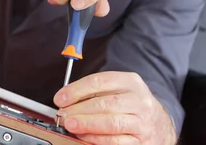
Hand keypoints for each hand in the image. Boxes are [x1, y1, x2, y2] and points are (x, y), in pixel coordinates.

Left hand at [54, 71, 176, 144]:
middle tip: (63, 114)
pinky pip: (115, 141)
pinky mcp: (142, 142)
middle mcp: (140, 101)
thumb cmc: (131, 104)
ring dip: (86, 124)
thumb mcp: (118, 89)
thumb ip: (94, 92)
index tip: (60, 98)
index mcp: (131, 82)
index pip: (99, 82)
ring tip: (70, 124)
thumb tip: (66, 101)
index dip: (76, 90)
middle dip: (78, 110)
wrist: (160, 123)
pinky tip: (84, 136)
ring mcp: (143, 122)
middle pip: (104, 104)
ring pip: (110, 123)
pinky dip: (96, 139)